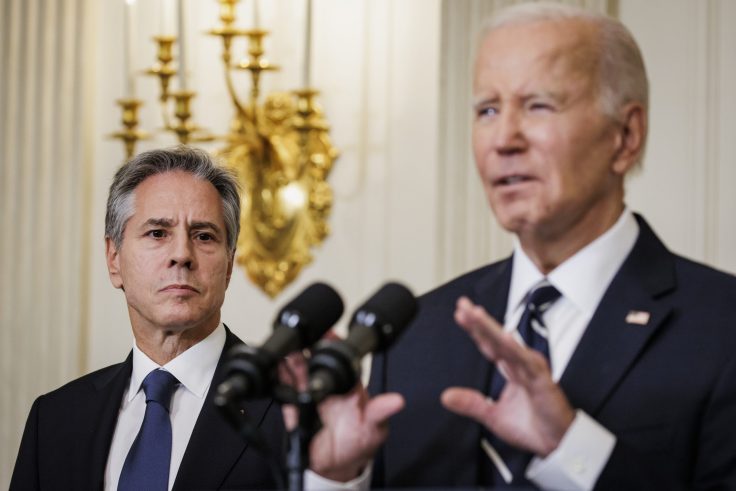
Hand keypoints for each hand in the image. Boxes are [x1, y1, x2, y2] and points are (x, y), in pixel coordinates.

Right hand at [279, 341, 404, 481]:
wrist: (336, 465)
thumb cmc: (359, 442)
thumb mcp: (373, 428)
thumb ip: (380, 412)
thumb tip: (396, 401)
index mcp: (350, 385)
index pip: (343, 359)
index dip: (335, 344)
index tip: (329, 334)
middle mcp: (330, 385)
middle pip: (317, 358)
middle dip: (309, 345)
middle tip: (303, 337)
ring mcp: (311, 392)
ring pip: (299, 368)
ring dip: (293, 357)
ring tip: (288, 349)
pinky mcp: (294, 404)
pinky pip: (284, 386)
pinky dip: (278, 374)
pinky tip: (274, 366)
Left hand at [441, 297, 574, 456]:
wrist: (557, 444)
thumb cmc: (532, 427)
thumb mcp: (493, 416)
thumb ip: (471, 403)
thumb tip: (445, 396)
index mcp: (510, 369)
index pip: (489, 344)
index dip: (475, 329)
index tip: (459, 314)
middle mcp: (520, 364)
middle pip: (496, 338)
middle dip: (478, 321)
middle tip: (462, 305)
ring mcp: (532, 370)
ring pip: (508, 345)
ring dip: (492, 329)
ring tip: (476, 314)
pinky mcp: (543, 381)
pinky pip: (528, 363)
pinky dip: (517, 350)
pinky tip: (505, 339)